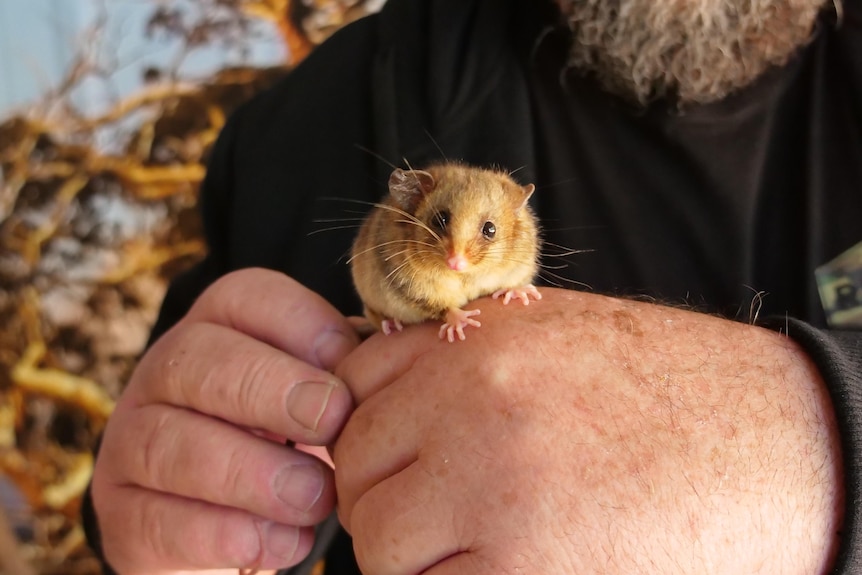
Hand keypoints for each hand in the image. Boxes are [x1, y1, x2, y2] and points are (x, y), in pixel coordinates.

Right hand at [91, 268, 358, 573]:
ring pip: (170, 443)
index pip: (246, 297)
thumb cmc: (287, 440)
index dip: (301, 325)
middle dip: (271, 390)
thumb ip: (343, 373)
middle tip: (332, 424)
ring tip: (316, 498)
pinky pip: (159, 519)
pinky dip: (228, 534)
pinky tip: (285, 543)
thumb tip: (391, 356)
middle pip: (199, 360)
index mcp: (217, 327)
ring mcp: (131, 441)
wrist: (224, 520)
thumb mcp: (313, 394)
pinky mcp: (124, 514)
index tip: (348, 367)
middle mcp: (165, 373)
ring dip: (252, 472)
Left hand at [334, 288, 843, 573]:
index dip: (366, 430)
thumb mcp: (555, 337)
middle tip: (433, 516)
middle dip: (382, 496)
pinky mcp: (522, 571)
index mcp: (480, 341)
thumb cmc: (665, 392)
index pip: (352, 387)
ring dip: (408, 555)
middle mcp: (474, 402)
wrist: (771, 446)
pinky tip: (499, 569)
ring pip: (378, 540)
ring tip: (467, 550)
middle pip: (356, 467)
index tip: (395, 459)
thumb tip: (385, 395)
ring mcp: (494, 486)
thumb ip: (465, 358)